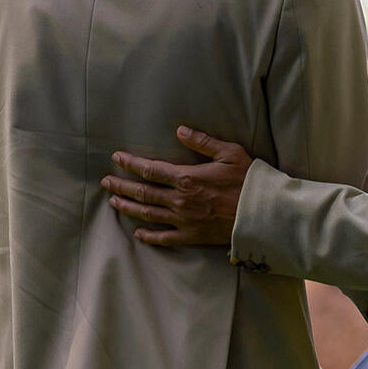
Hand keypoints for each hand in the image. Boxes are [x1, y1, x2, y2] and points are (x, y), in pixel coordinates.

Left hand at [103, 126, 252, 246]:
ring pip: (147, 214)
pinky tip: (138, 233)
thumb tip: (180, 130)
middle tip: (106, 182)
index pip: (150, 170)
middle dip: (121, 186)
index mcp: (186, 178)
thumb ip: (203, 142)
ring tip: (114, 203)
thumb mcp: (229, 153)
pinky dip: (149, 236)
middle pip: (143, 192)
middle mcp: (179, 200)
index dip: (131, 163)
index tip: (117, 158)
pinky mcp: (191, 236)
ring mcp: (183, 220)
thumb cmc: (248, 181)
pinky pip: (164, 238)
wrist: (261, 214)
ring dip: (128, 207)